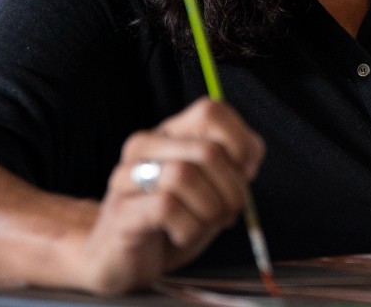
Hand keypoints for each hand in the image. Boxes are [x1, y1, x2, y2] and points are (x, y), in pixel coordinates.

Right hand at [72, 97, 264, 293]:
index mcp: (170, 133)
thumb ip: (234, 166)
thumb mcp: (211, 189)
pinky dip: (187, 228)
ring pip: (184, 175)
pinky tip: (180, 236)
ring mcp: (127, 176)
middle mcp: (145, 146)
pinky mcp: (120, 211)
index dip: (239, 142)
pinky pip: (166, 207)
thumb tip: (250, 158)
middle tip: (229, 213)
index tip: (245, 173)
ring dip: (210, 210)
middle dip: (232, 189)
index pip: (210, 111)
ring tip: (204, 225)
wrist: (121, 259)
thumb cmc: (172, 221)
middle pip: (207, 150)